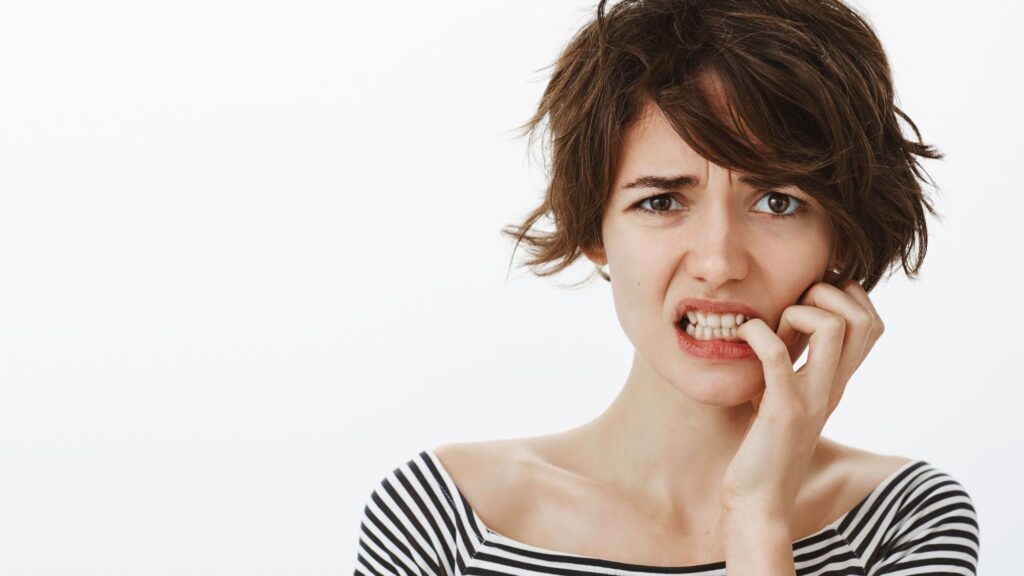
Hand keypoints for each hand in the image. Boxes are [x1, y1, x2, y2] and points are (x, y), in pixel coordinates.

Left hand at [719, 279, 884, 517]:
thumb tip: (779, 327)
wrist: (759, 504)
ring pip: (832, 327)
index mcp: (837, 383)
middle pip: (866, 318)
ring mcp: (811, 399)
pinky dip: (756, 333)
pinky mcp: (782, 411)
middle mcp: (834, 388)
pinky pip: (776, 354)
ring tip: (769, 328)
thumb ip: (794, 367)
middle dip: (828, 294)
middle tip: (790, 310)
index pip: (873, 323)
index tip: (806, 303)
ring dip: (797, 310)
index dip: (846, 298)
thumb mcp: (788, 398)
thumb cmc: (764, 450)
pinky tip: (741, 336)